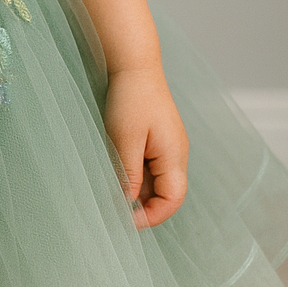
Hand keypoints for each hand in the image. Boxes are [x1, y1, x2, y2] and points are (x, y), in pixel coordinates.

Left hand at [103, 66, 188, 228]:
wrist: (134, 65)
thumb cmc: (130, 99)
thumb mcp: (125, 140)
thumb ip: (129, 174)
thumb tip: (127, 203)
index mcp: (174, 156)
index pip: (172, 200)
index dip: (152, 216)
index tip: (125, 221)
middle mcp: (176, 155)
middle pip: (166, 194)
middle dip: (143, 207)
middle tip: (114, 211)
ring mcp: (168, 147)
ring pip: (155, 182)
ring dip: (137, 191)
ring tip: (111, 193)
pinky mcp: (157, 140)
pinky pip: (149, 167)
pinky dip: (134, 176)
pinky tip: (115, 173)